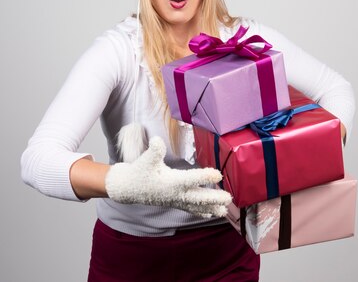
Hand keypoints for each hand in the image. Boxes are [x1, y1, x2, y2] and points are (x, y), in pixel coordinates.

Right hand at [105, 137, 231, 217]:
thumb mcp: (145, 159)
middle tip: (229, 198)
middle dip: (214, 198)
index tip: (218, 174)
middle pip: (199, 196)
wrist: (128, 188)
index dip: (205, 176)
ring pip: (196, 206)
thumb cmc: (138, 172)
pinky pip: (190, 209)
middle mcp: (175, 193)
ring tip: (224, 211)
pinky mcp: (174, 202)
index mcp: (171, 181)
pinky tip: (210, 214)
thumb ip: (153, 151)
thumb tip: (157, 141)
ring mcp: (175, 200)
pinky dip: (201, 211)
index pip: (191, 179)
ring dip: (211, 208)